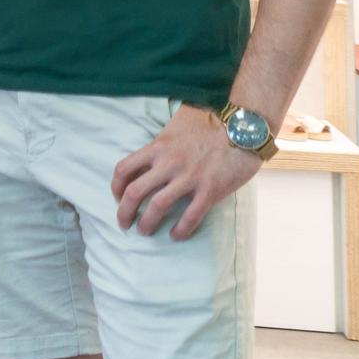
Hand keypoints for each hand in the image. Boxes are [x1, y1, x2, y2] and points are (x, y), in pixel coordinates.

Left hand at [111, 105, 262, 239]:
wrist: (242, 128)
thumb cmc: (209, 123)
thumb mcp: (176, 125)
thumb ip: (161, 142)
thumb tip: (149, 157)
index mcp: (157, 147)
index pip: (124, 169)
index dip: (116, 187)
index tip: (118, 197)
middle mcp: (168, 163)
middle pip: (135, 192)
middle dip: (124, 212)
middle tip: (123, 223)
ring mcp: (189, 178)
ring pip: (158, 206)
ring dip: (147, 223)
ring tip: (144, 231)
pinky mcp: (210, 190)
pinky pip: (190, 216)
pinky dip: (180, 230)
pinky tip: (176, 236)